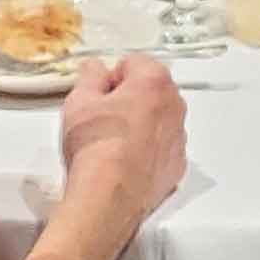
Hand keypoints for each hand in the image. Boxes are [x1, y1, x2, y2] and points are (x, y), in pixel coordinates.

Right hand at [58, 53, 186, 234]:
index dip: (110, 78)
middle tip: (102, 118)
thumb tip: (94, 69)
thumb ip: (89, 76)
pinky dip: (148, 151)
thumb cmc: (96, 147)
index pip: (133, 63)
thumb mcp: (80, 101)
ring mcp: (179, 136)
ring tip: (112, 144)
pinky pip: (163, 148)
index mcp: (154, 81)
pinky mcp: (177, 165)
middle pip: (150, 90)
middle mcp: (174, 105)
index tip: (98, 95)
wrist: (108, 196)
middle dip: (128, 99)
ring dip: (140, 125)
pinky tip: (125, 162)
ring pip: (159, 119)